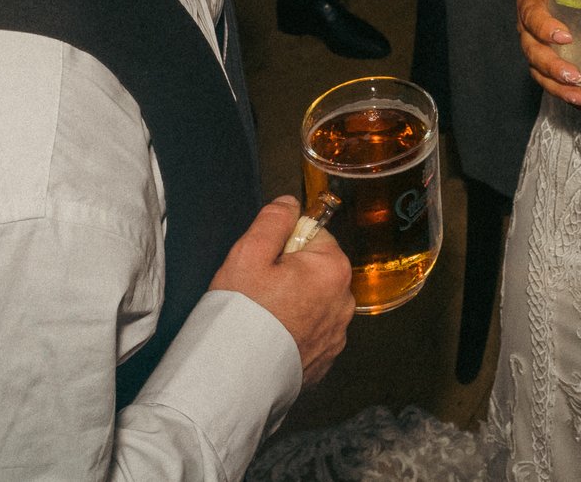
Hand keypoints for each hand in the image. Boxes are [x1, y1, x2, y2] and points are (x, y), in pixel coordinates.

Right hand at [210, 196, 354, 386]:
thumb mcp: (248, 254)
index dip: (284, 245)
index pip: (314, 236)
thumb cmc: (242, 314)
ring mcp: (337, 335)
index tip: (264, 264)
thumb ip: (273, 221)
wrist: (235, 379)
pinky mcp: (325, 360)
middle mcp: (345, 302)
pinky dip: (295, 332)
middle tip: (259, 292)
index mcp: (333, 269)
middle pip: (316, 270)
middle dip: (291, 275)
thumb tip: (290, 203)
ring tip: (263, 319)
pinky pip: (312, 333)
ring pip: (315, 302)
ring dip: (294, 304)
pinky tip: (271, 340)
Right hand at [517, 0, 580, 117]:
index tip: (565, 37)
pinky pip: (553, 84)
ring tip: (580, 98)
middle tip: (574, 76)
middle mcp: (528, 28)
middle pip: (533, 52)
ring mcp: (535, 48)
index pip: (532, 16)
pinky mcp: (546, 64)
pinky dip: (569, 97)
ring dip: (559, 89)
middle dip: (553, 68)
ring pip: (540, 73)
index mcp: (532, 2)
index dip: (545, 28)